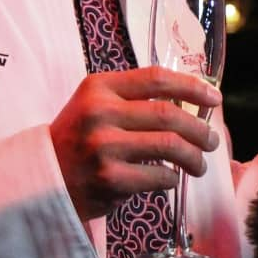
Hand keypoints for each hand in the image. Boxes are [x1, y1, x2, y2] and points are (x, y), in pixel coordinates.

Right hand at [49, 68, 221, 220]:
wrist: (43, 178)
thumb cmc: (78, 138)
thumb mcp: (95, 104)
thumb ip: (133, 97)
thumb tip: (189, 101)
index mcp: (99, 87)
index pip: (156, 78)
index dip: (192, 87)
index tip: (214, 97)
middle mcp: (100, 113)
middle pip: (168, 114)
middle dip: (199, 129)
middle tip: (211, 140)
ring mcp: (103, 147)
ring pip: (170, 146)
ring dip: (194, 157)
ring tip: (199, 163)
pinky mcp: (109, 179)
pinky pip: (158, 176)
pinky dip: (172, 178)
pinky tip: (171, 179)